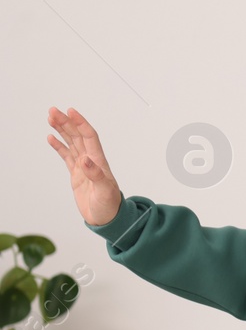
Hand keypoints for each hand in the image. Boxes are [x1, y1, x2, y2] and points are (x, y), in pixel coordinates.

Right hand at [47, 107, 123, 226]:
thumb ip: (95, 175)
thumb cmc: (110, 206)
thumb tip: (85, 160)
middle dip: (66, 123)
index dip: (80, 123)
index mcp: (99, 162)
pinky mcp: (77, 174)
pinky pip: (66, 156)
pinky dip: (59, 146)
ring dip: (62, 130)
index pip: (89, 137)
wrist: (107, 219)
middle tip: (53, 110)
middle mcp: (91, 161)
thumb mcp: (104, 191)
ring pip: (71, 143)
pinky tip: (51, 137)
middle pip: (77, 136)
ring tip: (51, 118)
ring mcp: (83, 167)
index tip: (71, 111)